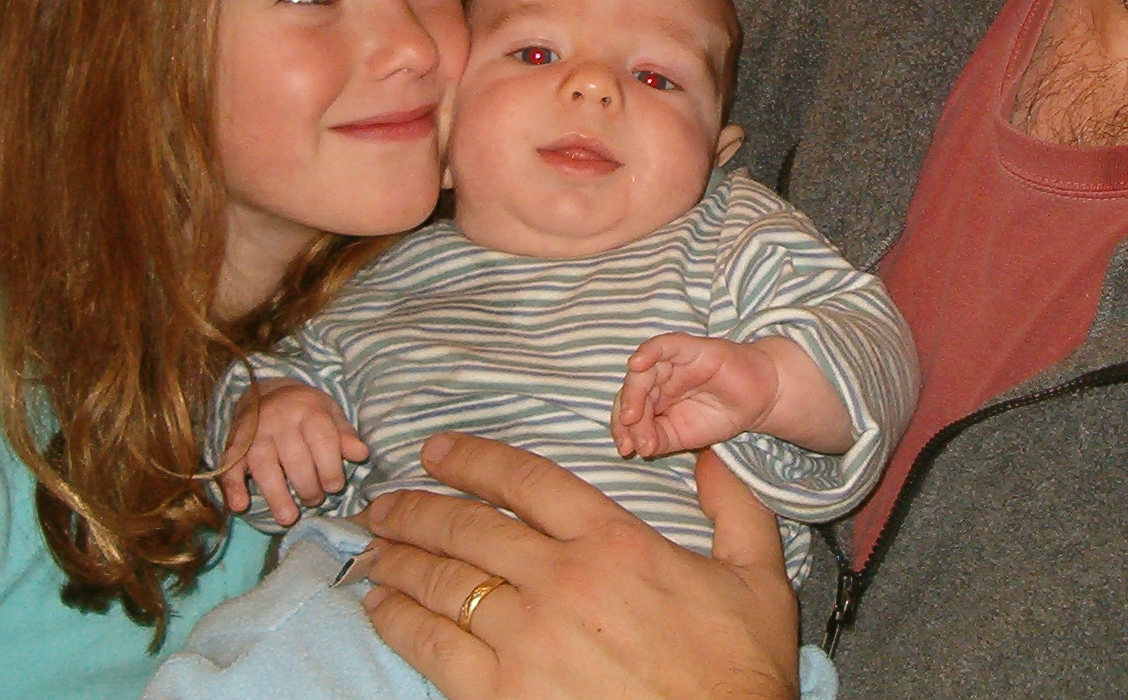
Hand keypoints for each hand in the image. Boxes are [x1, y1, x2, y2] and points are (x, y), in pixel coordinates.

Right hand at [219, 379, 368, 524]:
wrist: (267, 391)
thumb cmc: (306, 409)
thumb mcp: (330, 413)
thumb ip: (344, 434)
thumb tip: (362, 454)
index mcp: (309, 410)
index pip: (322, 440)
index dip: (330, 467)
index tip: (335, 487)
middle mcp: (280, 421)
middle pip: (295, 458)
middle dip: (308, 486)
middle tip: (315, 500)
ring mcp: (255, 434)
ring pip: (265, 466)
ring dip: (277, 495)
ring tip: (289, 518)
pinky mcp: (235, 446)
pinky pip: (230, 466)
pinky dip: (233, 487)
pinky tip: (239, 506)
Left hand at [358, 433, 797, 699]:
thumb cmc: (740, 669)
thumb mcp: (757, 575)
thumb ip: (735, 508)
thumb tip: (712, 457)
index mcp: (614, 540)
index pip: (527, 480)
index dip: (473, 459)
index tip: (437, 451)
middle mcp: (561, 578)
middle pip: (470, 527)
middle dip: (417, 509)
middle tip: (384, 503)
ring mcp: (527, 637)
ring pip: (444, 581)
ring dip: (397, 559)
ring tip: (370, 549)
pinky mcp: (502, 693)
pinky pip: (434, 647)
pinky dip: (398, 621)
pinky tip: (380, 608)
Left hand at [612, 333, 778, 456]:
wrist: (759, 401)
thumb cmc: (720, 415)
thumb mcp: (683, 437)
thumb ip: (659, 440)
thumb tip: (638, 447)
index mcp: (655, 397)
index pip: (629, 408)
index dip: (623, 428)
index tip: (626, 449)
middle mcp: (660, 377)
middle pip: (632, 390)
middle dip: (627, 415)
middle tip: (629, 438)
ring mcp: (674, 361)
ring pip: (643, 371)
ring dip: (633, 394)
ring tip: (632, 418)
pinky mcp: (690, 348)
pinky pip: (664, 345)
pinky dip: (648, 352)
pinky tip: (637, 365)